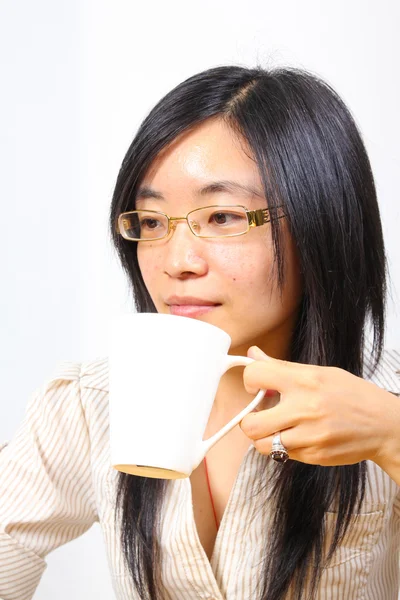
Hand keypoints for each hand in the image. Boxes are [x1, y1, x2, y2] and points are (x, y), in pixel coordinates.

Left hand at [240, 347, 399, 471]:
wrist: (384, 425)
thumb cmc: (353, 395)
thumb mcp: (320, 372)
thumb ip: (282, 366)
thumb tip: (253, 354)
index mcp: (304, 381)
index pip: (255, 375)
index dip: (250, 381)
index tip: (256, 386)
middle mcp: (304, 409)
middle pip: (250, 424)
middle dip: (250, 419)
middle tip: (261, 414)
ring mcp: (309, 436)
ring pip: (262, 445)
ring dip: (264, 437)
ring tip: (277, 427)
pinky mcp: (314, 456)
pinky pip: (282, 455)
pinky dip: (283, 447)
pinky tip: (297, 436)